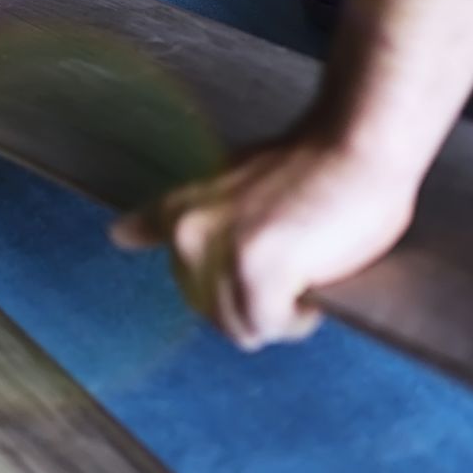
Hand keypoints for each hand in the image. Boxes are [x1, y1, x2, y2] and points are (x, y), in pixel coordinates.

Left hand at [111, 136, 419, 349]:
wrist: (355, 145)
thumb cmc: (309, 166)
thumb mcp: (228, 181)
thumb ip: (186, 216)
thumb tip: (117, 234)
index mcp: (178, 210)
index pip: (140, 241)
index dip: (192, 269)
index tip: (221, 256)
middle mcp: (188, 233)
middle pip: (209, 311)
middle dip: (251, 304)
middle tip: (288, 268)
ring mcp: (221, 254)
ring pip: (241, 327)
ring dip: (276, 315)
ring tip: (302, 273)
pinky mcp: (258, 272)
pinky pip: (271, 327)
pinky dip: (297, 319)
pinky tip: (313, 282)